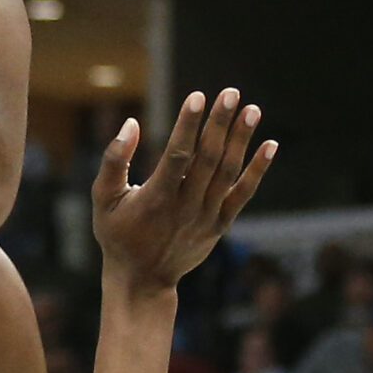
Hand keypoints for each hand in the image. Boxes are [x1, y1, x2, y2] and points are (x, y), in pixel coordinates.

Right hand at [92, 88, 274, 294]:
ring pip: (228, 173)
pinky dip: (258, 170)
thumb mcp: (103, 200)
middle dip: (220, 123)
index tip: (197, 96)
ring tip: (252, 110)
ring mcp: (206, 217)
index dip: (188, 125)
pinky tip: (270, 145)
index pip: (177, 156)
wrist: (142, 280)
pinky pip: (243, 194)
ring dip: (241, 140)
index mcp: (156, 198)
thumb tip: (130, 124)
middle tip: (231, 93)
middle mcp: (185, 206)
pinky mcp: (219, 225)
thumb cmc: (118, 234)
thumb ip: (114, 161)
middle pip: (209, 159)